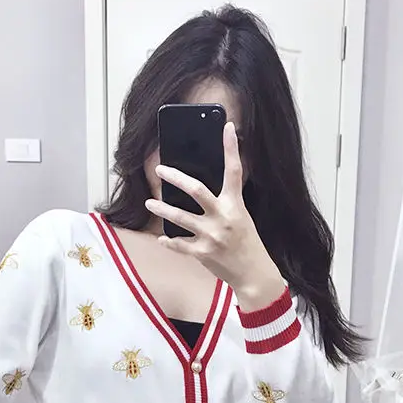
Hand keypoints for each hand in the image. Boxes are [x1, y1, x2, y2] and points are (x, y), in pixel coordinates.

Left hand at [145, 122, 285, 310]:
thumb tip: (199, 190)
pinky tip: (162, 238)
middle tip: (160, 169)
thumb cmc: (246, 244)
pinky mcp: (203, 253)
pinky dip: (169, 241)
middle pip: (196, 190)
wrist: (253, 274)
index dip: (231, 147)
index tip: (226, 127)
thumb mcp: (241, 218)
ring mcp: (212, 236)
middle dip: (175, 178)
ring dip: (161, 209)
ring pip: (180, 217)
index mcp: (235, 205)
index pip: (234, 171)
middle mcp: (223, 217)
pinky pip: (179, 244)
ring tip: (149, 204)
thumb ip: (224, 203)